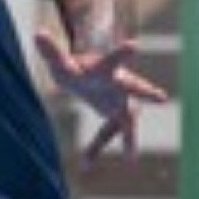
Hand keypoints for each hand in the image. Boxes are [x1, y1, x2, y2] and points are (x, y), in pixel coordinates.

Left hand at [34, 30, 166, 162]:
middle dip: (144, 92)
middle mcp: (120, 84)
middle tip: (161, 97)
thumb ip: (52, 51)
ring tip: (131, 157)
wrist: (93, 79)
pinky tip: (85, 165)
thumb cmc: (79, 68)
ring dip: (129, 139)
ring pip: (127, 121)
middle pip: (134, 87)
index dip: (121, 54)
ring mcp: (123, 102)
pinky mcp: (119, 118)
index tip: (134, 46)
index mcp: (106, 69)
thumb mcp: (63, 61)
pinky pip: (108, 135)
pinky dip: (94, 149)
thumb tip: (37, 33)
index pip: (112, 60)